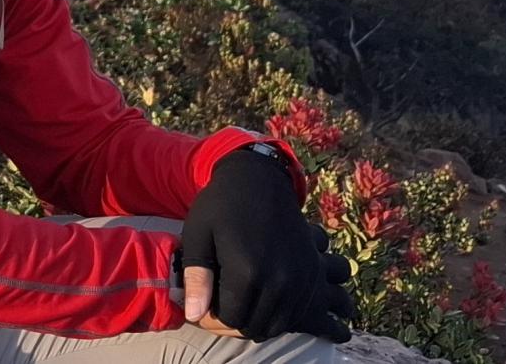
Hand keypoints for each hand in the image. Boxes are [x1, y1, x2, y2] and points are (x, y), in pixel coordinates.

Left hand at [181, 149, 353, 342]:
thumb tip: (194, 315)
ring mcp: (300, 279)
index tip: (205, 301)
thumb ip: (197, 277)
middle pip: (254, 326)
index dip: (212, 316)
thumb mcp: (198, 235)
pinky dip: (277, 312)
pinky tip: (260, 294)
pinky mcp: (311, 273)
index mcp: (247, 272)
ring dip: (256, 318)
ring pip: (276, 324)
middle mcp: (279, 281)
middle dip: (234, 320)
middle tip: (220, 299)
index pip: (229, 319)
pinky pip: (296, 312)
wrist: (261, 179)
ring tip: (239, 296)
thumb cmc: (220, 205)